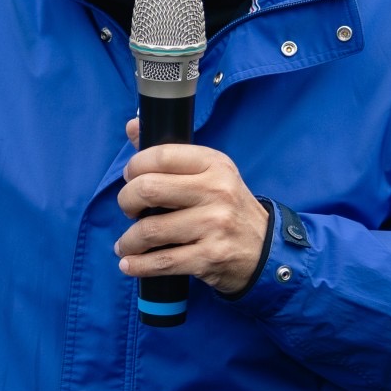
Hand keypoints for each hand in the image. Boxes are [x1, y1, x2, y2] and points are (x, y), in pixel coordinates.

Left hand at [115, 116, 269, 297]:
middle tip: (128, 210)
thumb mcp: (210, 173)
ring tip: (126, 243)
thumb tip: (133, 125)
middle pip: (148, 189)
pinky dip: (137, 265)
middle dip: (126, 201)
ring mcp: (214, 225)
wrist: (265, 249)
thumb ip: (171, 151)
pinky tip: (129, 263)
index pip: (160, 156)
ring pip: (150, 230)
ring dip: (129, 240)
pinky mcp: (209, 257)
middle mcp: (216, 191)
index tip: (130, 178)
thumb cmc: (227, 207)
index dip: (135, 167)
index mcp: (214, 164)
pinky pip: (161, 261)